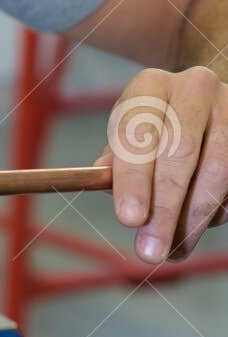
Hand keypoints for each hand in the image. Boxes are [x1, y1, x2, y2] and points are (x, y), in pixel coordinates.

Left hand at [101, 66, 227, 262]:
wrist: (197, 100)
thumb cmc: (154, 126)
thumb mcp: (128, 135)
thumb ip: (119, 164)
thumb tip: (120, 197)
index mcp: (150, 86)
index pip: (139, 132)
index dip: (134, 178)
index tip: (129, 219)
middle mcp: (194, 88)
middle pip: (182, 152)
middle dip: (166, 208)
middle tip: (151, 249)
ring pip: (217, 170)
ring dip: (194, 219)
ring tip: (174, 250)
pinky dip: (216, 211)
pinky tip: (196, 228)